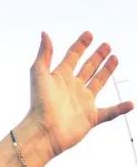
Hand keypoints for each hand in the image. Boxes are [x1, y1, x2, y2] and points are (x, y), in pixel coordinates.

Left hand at [24, 31, 131, 160]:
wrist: (44, 131)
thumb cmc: (39, 104)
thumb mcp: (39, 74)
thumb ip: (44, 54)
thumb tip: (44, 34)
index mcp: (60, 78)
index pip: (72, 57)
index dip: (80, 45)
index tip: (89, 34)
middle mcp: (72, 88)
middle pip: (87, 68)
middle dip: (96, 56)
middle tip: (106, 45)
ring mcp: (82, 103)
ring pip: (98, 84)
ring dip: (107, 71)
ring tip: (115, 58)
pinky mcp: (90, 117)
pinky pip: (109, 112)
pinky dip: (120, 108)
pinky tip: (130, 103)